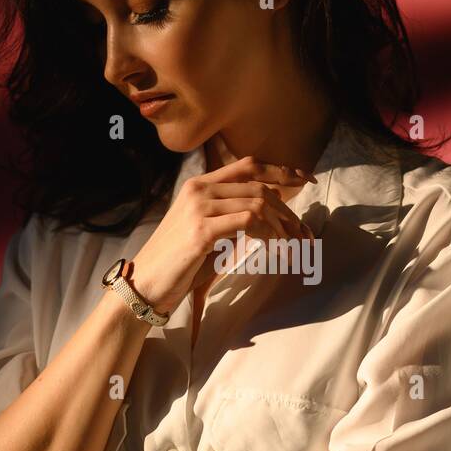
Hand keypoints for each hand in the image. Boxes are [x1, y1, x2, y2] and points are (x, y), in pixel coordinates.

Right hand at [129, 154, 315, 316]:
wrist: (144, 284)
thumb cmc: (178, 262)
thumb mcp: (207, 230)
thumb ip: (232, 216)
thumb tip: (270, 209)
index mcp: (199, 184)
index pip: (248, 166)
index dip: (281, 170)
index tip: (305, 179)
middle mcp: (199, 189)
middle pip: (258, 186)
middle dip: (288, 210)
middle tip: (304, 233)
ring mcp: (198, 208)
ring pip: (257, 203)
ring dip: (283, 225)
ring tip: (295, 245)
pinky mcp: (200, 231)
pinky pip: (248, 222)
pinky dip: (270, 234)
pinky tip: (278, 248)